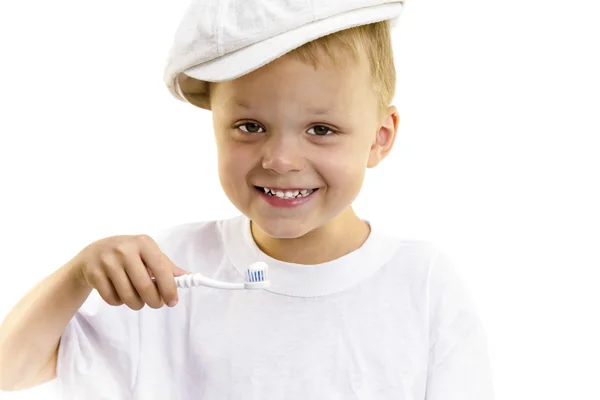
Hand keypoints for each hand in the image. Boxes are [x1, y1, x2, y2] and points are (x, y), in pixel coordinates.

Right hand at [73, 234, 188, 309]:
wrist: (93, 252)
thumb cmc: (128, 254)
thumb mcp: (147, 253)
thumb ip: (167, 266)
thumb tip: (189, 277)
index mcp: (143, 243)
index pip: (161, 269)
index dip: (169, 288)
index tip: (173, 301)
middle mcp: (125, 249)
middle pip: (145, 286)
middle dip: (154, 301)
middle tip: (156, 303)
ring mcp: (107, 261)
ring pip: (128, 296)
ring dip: (137, 304)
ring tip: (137, 299)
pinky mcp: (94, 274)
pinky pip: (113, 299)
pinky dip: (120, 302)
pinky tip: (120, 293)